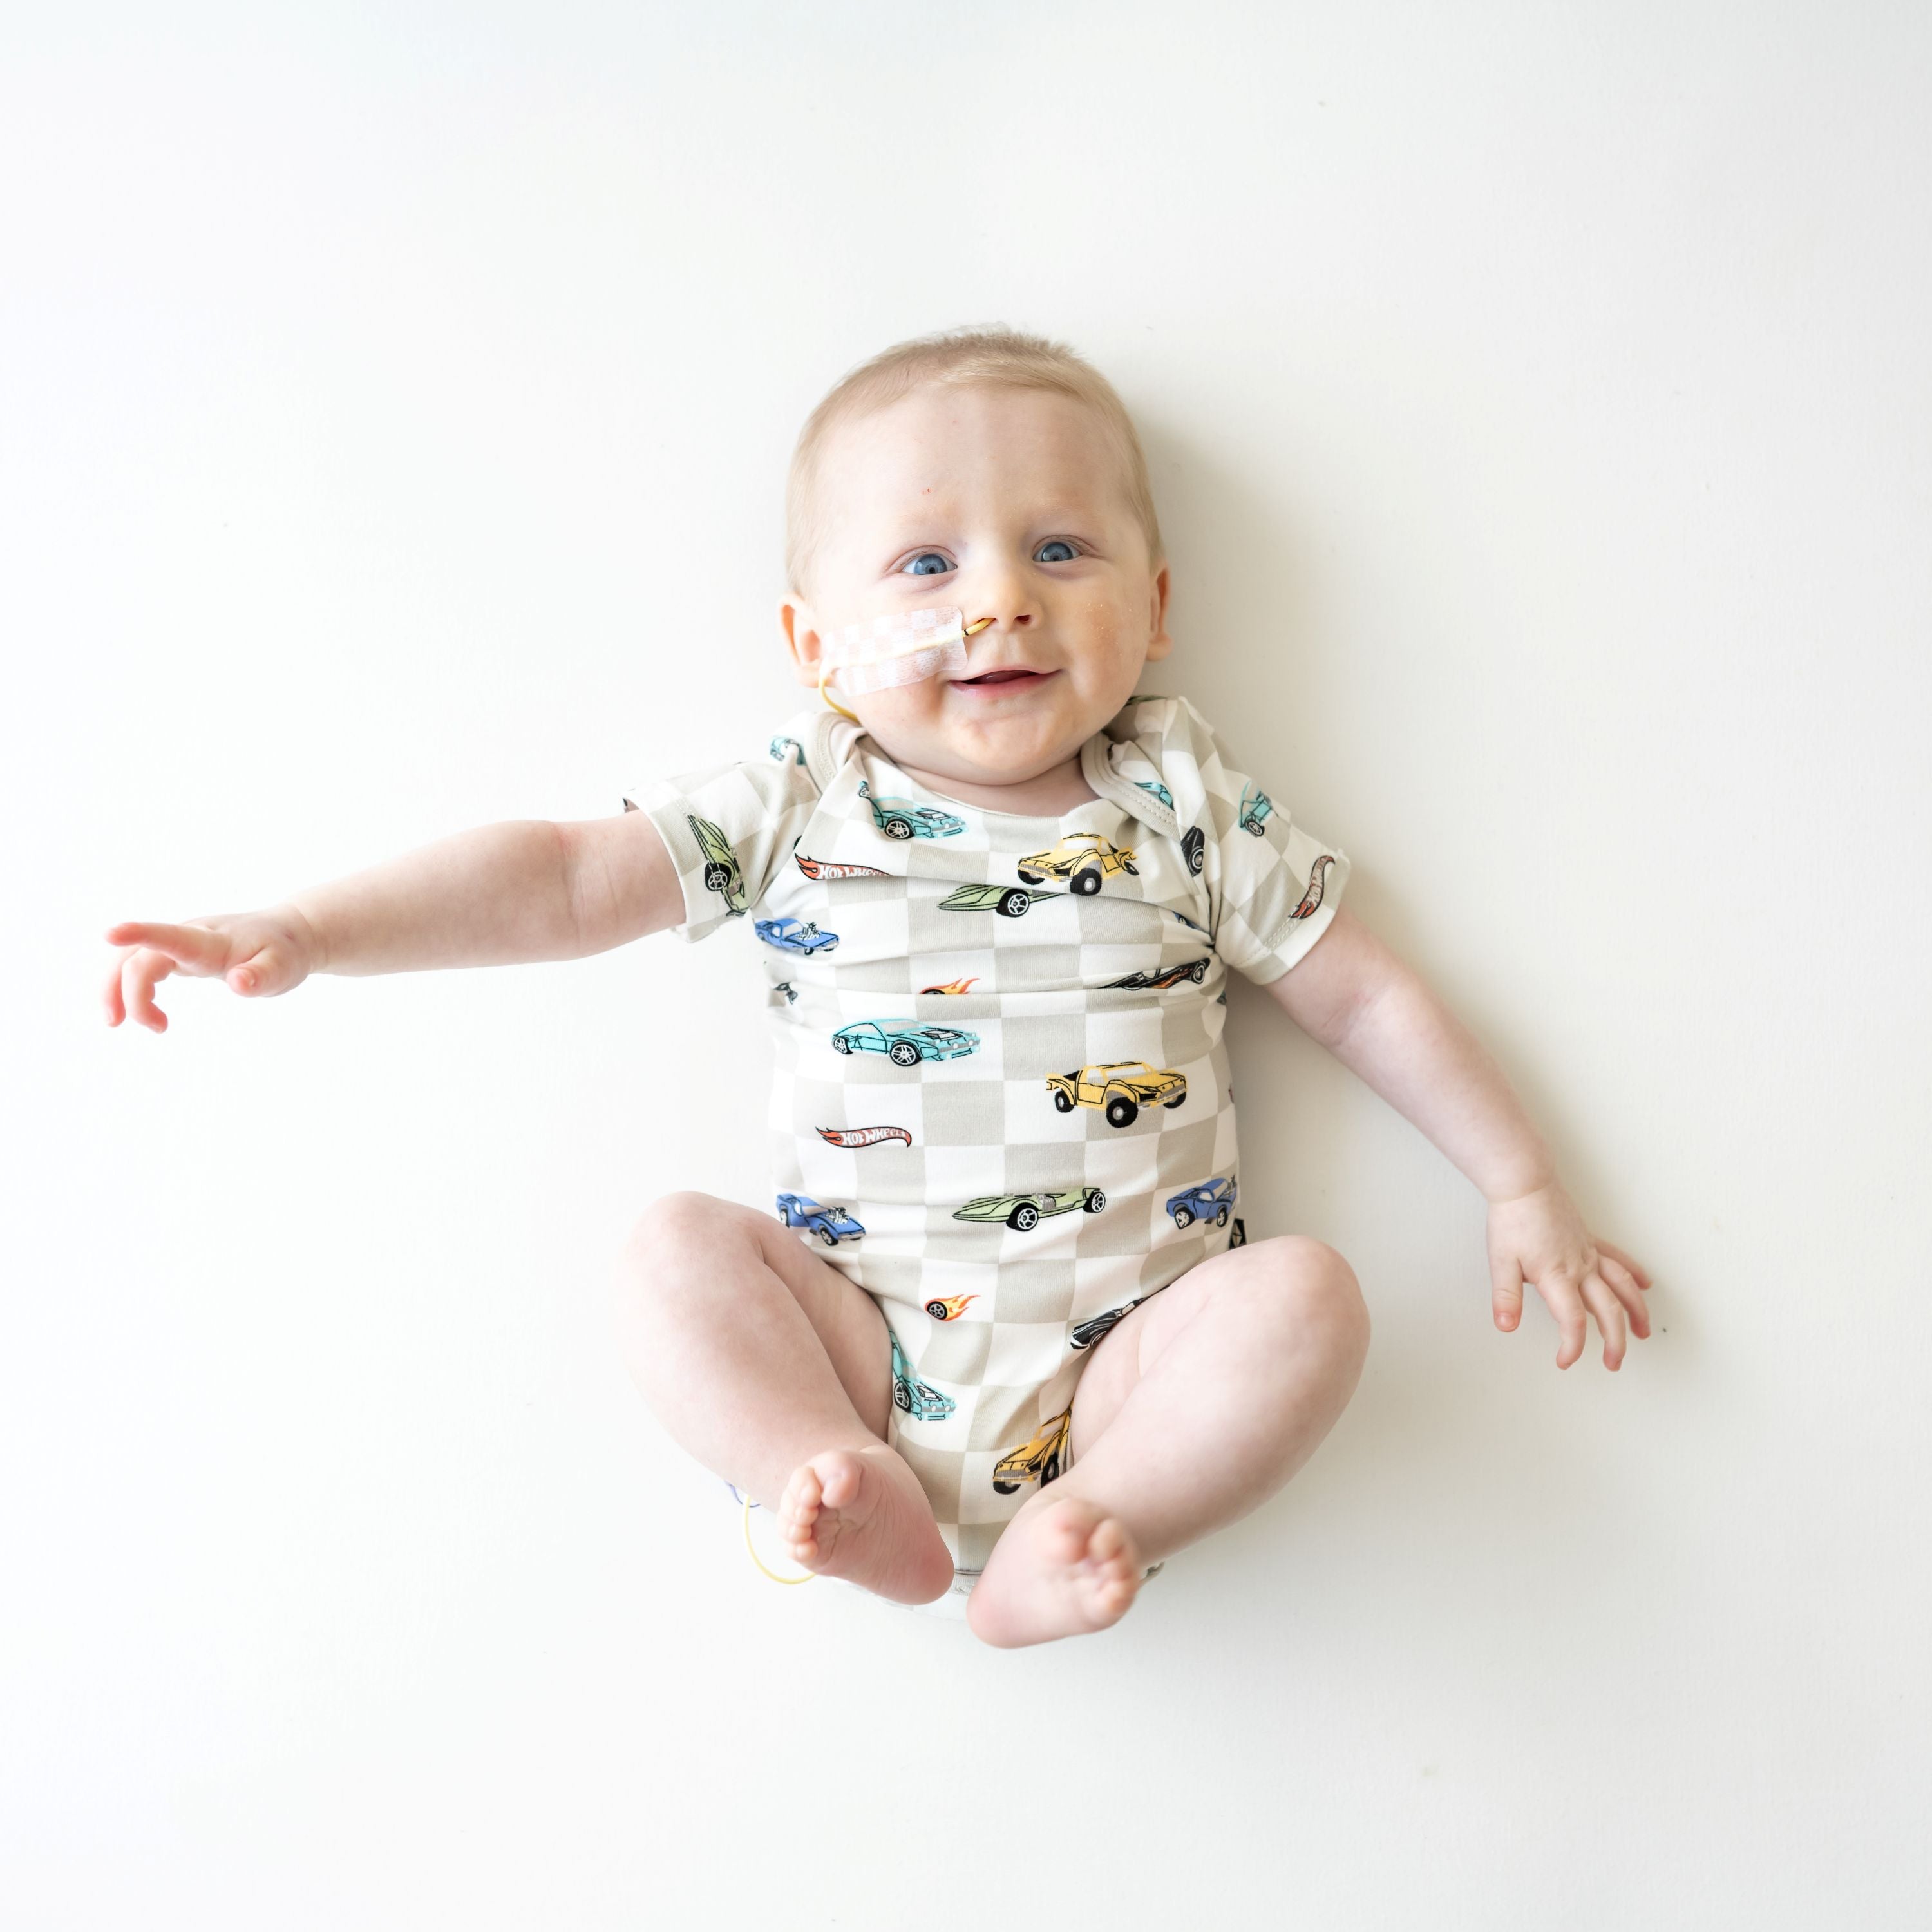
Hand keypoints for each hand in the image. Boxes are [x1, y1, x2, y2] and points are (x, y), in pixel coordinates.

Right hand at [102, 906, 320, 1031]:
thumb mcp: (283, 968)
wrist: (290, 933)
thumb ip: (261, 976)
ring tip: (120, 1023)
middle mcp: (189, 936)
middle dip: (119, 989)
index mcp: (211, 941)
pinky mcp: (180, 952)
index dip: (139, 933)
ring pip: (131, 959)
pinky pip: (141, 964)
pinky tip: (146, 1013)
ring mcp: (181, 942)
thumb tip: (239, 983)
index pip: (170, 936)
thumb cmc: (285, 952)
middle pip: (138, 956)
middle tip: (116, 1024)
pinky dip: (130, 988)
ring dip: (115, 989)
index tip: (108, 933)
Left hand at [1486, 1181, 1652, 1370]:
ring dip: (1636, 1312)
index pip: (1572, 1321)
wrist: (1525, 1182)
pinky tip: (1645, 1285)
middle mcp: (1580, 1267)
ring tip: (1643, 1333)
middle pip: (1608, 1310)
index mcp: (1557, 1276)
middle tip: (1614, 1363)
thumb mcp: (1500, 1261)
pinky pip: (1619, 1259)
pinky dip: (1635, 1274)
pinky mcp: (1589, 1240)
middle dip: (1615, 1341)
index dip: (1572, 1346)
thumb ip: (1506, 1297)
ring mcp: (1588, 1253)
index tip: (1566, 1361)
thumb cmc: (1512, 1219)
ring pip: (1623, 1286)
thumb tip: (1506, 1325)